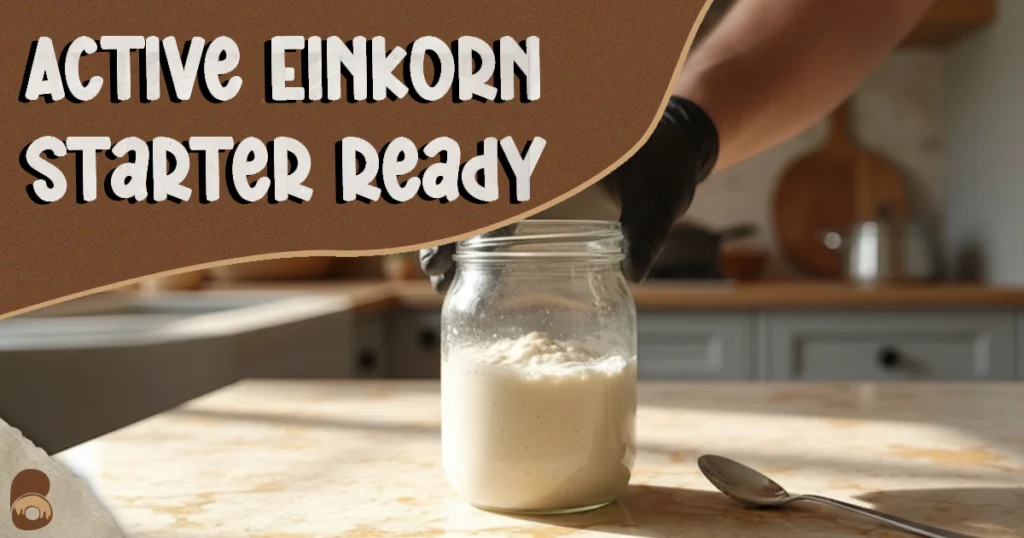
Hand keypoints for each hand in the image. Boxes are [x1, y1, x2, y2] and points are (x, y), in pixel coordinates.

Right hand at [420, 96, 718, 292]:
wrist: (680, 138)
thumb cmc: (668, 164)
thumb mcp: (660, 200)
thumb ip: (647, 233)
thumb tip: (635, 275)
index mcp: (559, 160)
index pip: (494, 188)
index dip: (461, 221)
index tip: (446, 257)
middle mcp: (540, 161)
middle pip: (473, 195)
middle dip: (445, 234)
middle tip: (438, 277)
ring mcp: (537, 172)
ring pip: (478, 200)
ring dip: (455, 234)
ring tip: (445, 276)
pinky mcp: (544, 184)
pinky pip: (499, 204)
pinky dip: (477, 230)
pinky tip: (469, 262)